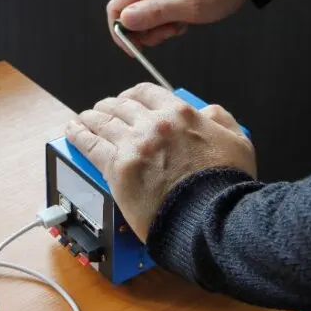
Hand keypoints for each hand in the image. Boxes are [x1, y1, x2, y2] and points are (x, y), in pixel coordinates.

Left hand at [65, 83, 255, 241]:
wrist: (210, 217)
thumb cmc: (225, 185)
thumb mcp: (238, 142)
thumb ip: (222, 121)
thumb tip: (209, 111)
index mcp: (180, 114)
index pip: (147, 92)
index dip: (133, 94)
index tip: (128, 99)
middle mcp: (153, 124)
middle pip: (121, 105)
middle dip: (110, 105)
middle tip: (103, 110)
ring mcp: (134, 145)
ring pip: (102, 122)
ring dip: (90, 117)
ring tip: (83, 118)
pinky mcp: (117, 169)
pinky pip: (90, 145)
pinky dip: (78, 134)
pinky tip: (72, 131)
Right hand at [107, 0, 246, 54]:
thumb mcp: (187, 7)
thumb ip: (154, 13)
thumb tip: (124, 20)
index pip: (116, 7)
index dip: (120, 31)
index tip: (134, 49)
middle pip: (129, 13)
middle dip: (144, 32)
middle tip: (167, 35)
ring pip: (144, 15)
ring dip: (158, 29)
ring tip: (180, 27)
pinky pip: (157, 11)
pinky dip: (167, 22)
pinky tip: (184, 22)